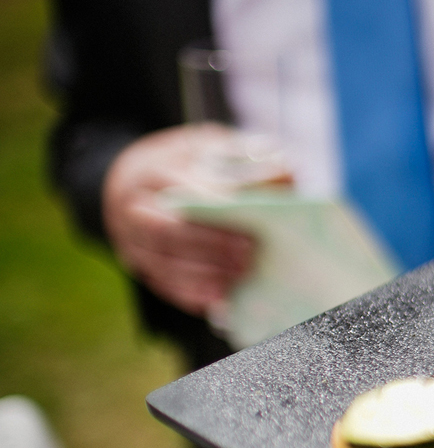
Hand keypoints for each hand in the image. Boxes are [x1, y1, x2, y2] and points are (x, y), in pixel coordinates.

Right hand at [102, 123, 285, 315]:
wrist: (143, 179)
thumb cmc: (192, 164)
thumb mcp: (216, 148)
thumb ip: (249, 161)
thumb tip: (288, 172)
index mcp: (155, 171)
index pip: (183, 193)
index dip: (218, 210)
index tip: (250, 223)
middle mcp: (134, 206)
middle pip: (169, 231)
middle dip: (212, 246)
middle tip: (250, 255)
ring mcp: (131, 238)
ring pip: (164, 262)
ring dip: (206, 274)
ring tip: (242, 276)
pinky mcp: (140, 265)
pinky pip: (164, 285)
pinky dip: (195, 294)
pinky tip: (224, 299)